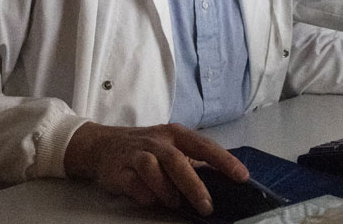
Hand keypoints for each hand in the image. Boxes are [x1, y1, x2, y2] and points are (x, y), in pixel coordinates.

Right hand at [63, 122, 247, 215]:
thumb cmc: (145, 148)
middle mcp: (156, 141)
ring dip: (167, 190)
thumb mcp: (170, 147)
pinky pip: (133, 184)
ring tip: (174, 203)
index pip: (204, 145)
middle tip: (207, 207)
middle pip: (177, 161)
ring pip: (153, 169)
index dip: (224, 160)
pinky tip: (151, 199)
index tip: (242, 177)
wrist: (101, 145)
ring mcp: (136, 154)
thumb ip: (192, 163)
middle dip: (194, 186)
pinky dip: (145, 195)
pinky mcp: (118, 170)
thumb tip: (221, 184)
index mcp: (175, 135)